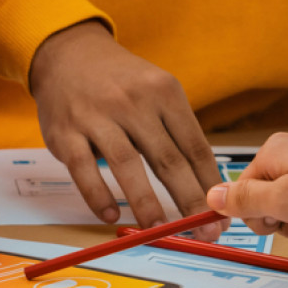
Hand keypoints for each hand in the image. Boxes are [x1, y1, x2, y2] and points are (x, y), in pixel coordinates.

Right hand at [30, 21, 221, 238]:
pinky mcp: (65, 131)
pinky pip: (84, 169)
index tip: (222, 212)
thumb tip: (206, 184)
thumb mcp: (156, 90)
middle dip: (189, 200)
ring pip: (127, 165)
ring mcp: (97, 115)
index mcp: (164, 92)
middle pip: (168, 159)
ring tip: (159, 230)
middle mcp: (133, 101)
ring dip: (146, 203)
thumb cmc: (121, 82)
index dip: (210, 184)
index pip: (194, 146)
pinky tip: (111, 216)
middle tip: (204, 233)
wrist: (67, 54)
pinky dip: (98, 196)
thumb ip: (176, 131)